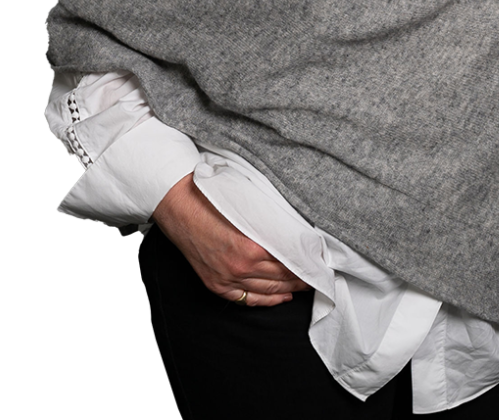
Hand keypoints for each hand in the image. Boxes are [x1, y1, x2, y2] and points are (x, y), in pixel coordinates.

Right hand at [152, 173, 311, 305]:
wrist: (179, 206)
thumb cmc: (212, 199)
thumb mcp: (248, 206)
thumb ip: (269, 222)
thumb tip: (294, 229)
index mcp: (251, 247)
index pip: (288, 262)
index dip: (306, 262)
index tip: (319, 261)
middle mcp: (240, 268)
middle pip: (281, 278)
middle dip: (301, 277)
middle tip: (318, 274)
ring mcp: (226, 279)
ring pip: (266, 291)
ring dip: (288, 289)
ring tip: (305, 285)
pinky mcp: (216, 284)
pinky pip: (246, 299)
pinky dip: (266, 300)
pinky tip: (280, 297)